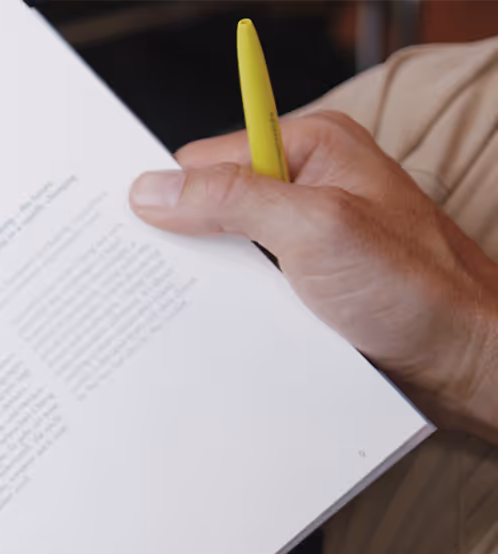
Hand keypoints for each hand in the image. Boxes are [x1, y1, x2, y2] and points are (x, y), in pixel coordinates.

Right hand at [130, 110, 497, 435]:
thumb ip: (232, 200)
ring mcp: (305, 241)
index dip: (167, 199)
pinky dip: (225, 314)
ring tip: (183, 318)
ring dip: (204, 289)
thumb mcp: (316, 228)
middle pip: (208, 210)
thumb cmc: (418, 290)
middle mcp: (307, 188)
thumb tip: (151, 190)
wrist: (467, 362)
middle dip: (182, 248)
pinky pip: (244, 293)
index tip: (130, 236)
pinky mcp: (305, 289)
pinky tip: (214, 335)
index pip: (203, 160)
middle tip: (151, 287)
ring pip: (222, 258)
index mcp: (311, 148)